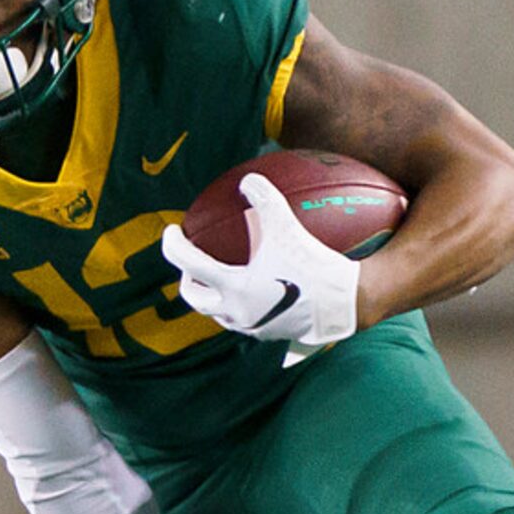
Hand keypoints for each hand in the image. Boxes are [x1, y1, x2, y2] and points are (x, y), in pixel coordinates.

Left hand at [162, 174, 360, 360]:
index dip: (173, 245)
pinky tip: (249, 289)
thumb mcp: (287, 226)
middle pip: (195, 299)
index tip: (170, 232)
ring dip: (210, 294)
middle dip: (187, 278)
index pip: (189, 264)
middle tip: (190, 261)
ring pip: (216, 313)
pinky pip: (241, 319)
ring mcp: (251, 326)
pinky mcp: (267, 333)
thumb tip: (248, 179)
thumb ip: (265, 198)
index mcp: (233, 287)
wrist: (343, 303)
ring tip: (216, 276)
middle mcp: (236, 311)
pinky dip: (234, 303)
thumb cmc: (313, 264)